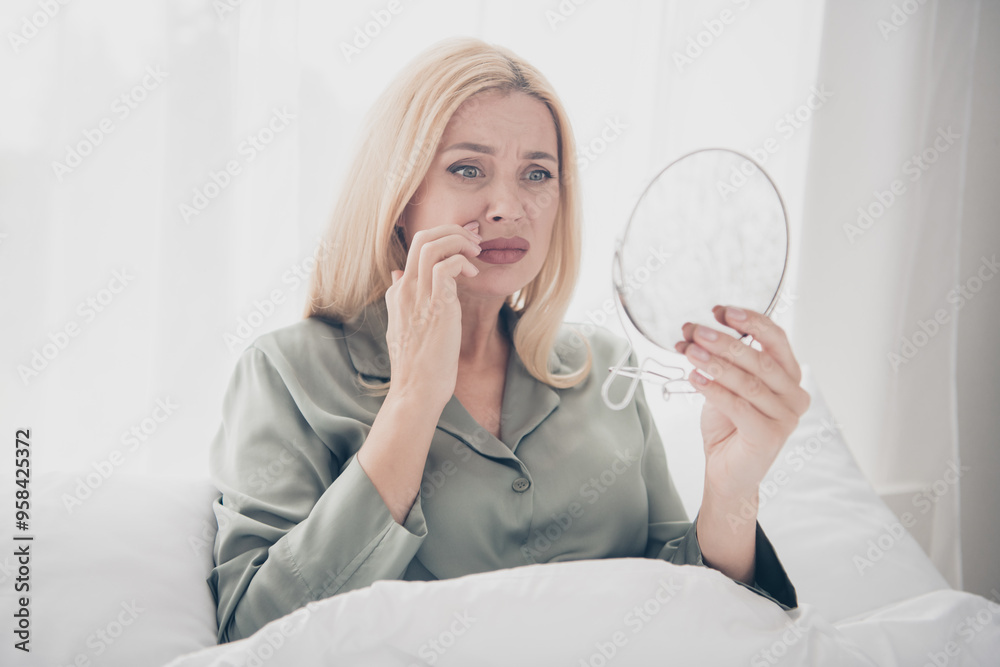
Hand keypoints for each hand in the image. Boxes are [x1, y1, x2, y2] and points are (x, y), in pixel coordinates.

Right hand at [383, 222, 481, 407]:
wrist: (416, 391)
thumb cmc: (416, 366)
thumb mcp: (401, 328)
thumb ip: (399, 300)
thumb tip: (396, 275)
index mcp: (397, 293)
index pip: (415, 250)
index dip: (443, 241)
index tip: (463, 248)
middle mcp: (404, 289)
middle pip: (422, 238)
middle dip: (452, 230)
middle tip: (473, 240)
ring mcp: (418, 296)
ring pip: (432, 245)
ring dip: (459, 240)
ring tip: (476, 251)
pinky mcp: (437, 306)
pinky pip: (447, 265)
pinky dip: (462, 261)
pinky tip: (473, 274)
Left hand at [674, 305, 810, 502]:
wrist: (727, 470)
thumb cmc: (729, 424)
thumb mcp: (726, 384)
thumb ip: (720, 360)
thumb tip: (693, 332)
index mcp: (789, 376)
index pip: (777, 339)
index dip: (750, 322)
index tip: (721, 311)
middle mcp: (794, 395)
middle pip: (761, 360)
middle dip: (725, 342)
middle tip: (696, 330)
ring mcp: (786, 418)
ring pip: (749, 383)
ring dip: (716, 364)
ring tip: (689, 352)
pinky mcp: (769, 437)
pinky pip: (740, 407)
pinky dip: (715, 390)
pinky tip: (695, 379)